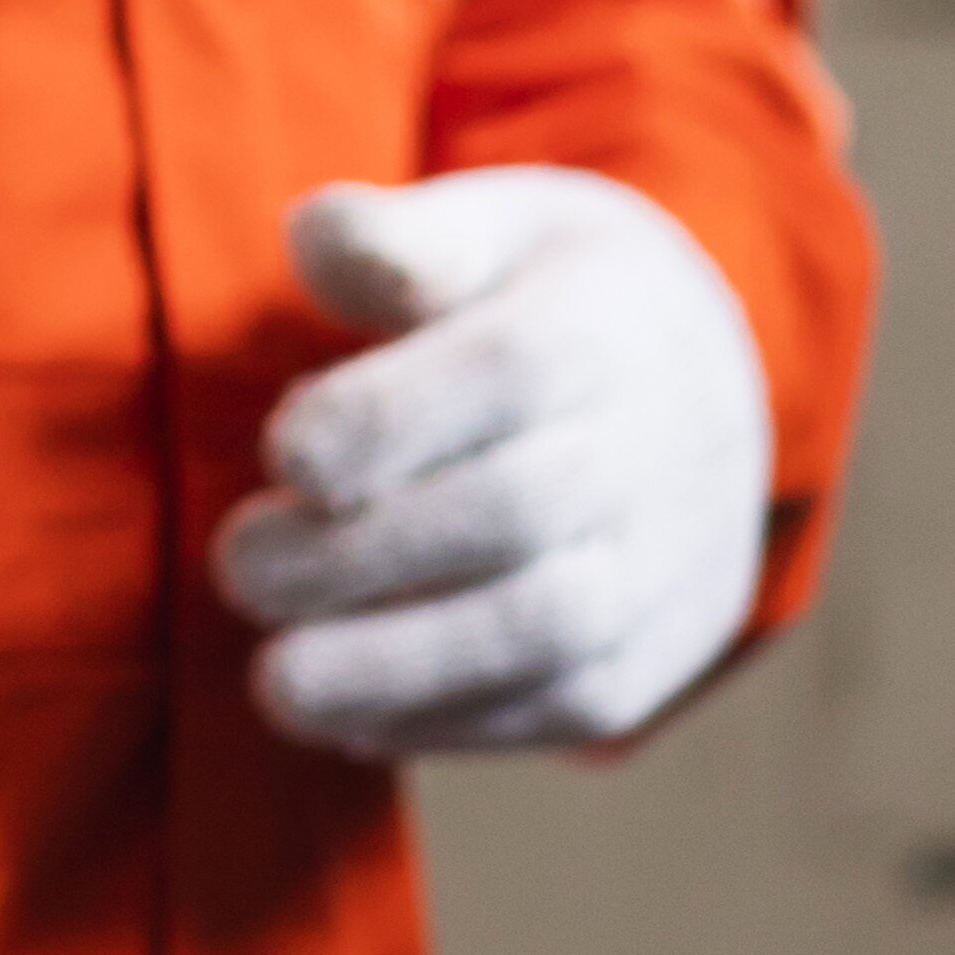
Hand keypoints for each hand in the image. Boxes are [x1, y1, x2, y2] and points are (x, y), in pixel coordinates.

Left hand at [217, 168, 771, 755]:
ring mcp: (663, 560)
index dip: (385, 421)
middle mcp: (652, 445)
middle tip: (240, 566)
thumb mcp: (489, 231)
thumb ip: (398, 239)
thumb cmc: (545, 300)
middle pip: (515, 511)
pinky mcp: (652, 656)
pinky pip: (563, 707)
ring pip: (550, 632)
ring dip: (399, 668)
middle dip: (361, 554)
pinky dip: (446, 722)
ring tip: (276, 679)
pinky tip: (343, 717)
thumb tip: (315, 237)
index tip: (285, 452)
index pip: (503, 373)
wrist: (714, 386)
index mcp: (598, 323)